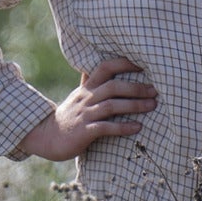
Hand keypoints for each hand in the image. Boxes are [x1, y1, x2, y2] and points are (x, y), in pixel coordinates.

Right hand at [14, 56, 156, 161]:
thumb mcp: (78, 95)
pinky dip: (123, 127)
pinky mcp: (84, 131)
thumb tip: (94, 65)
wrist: (46, 137)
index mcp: (87, 87)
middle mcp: (86, 98)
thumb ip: (88, 81)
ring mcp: (85, 114)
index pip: (105, 67)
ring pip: (111, 105)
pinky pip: (106, 127)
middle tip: (155, 90)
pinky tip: (137, 127)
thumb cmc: (68, 116)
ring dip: (134, 105)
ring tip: (152, 106)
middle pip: (113, 86)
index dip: (124, 63)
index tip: (144, 64)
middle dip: (136, 87)